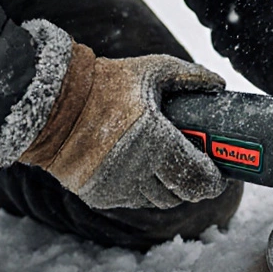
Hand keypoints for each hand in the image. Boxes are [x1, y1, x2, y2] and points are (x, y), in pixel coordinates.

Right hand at [18, 42, 227, 208]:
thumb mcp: (152, 70)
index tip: (218, 175)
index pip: (196, 179)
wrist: (54, 104)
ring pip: (157, 201)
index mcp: (156, 142)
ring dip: (167, 188)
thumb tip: (218, 85)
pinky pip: (133, 200)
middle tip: (197, 170)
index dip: (212, 181)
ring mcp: (117, 187)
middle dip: (193, 185)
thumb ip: (190, 76)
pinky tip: (142, 168)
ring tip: (169, 167)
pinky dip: (142, 189)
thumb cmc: (107, 84)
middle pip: (180, 196)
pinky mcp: (100, 195)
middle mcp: (138, 171)